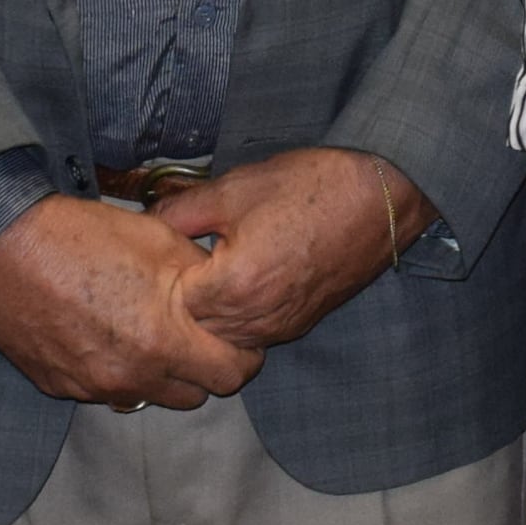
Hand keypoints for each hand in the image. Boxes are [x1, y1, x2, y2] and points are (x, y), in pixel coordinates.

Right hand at [0, 196, 265, 409]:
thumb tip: (226, 292)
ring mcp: (91, 386)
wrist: (2, 246)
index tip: (237, 337)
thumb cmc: (82, 235)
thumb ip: (200, 275)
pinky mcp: (60, 387)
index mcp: (162, 339)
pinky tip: (104, 333)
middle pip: (195, 396)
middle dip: (204, 369)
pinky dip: (115, 370)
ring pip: (149, 396)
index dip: (243, 355)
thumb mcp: (158, 240)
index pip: (231, 375)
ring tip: (149, 333)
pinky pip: (104, 391)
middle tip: (195, 336)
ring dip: (160, 374)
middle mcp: (129, 374)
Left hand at [150, 150, 423, 354]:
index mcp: (233, 286)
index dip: (164, 277)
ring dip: (213, 312)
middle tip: (185, 262)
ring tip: (213, 271)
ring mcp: (282, 326)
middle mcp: (256, 318)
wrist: (380, 196)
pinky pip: (255, 334)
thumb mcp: (235, 188)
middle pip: (194, 329)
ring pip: (225, 338)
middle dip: (184, 300)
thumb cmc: (310, 186)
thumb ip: (181, 212)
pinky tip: (244, 281)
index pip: (171, 305)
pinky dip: (241, 317)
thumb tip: (145, 223)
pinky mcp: (300, 323)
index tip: (166, 253)